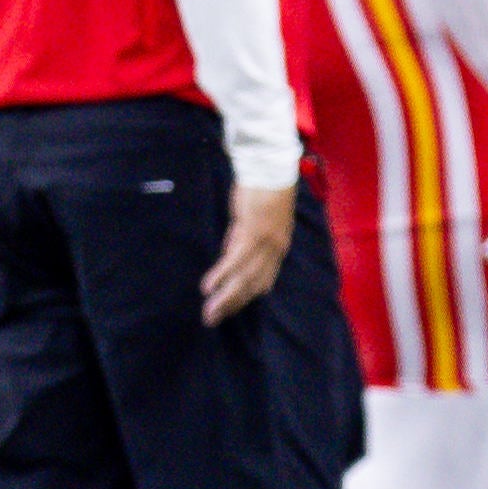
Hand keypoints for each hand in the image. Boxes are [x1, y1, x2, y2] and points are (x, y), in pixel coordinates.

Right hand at [202, 183, 296, 323]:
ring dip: (225, 297)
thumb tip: (230, 255)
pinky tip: (209, 287)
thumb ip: (246, 240)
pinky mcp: (252, 231)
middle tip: (212, 319)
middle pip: (252, 284)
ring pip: (244, 277)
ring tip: (209, 312)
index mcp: (278, 247)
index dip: (246, 297)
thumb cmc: (264, 192)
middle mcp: (275, 249)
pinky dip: (222, 274)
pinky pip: (235, 259)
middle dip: (232, 305)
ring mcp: (265, 242)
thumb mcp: (259, 221)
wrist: (271, 169)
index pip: (263, 280)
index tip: (230, 310)